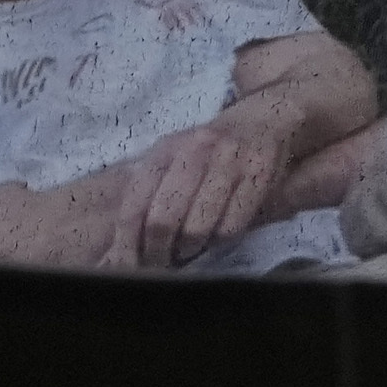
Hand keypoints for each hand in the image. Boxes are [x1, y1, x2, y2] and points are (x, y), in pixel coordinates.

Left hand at [117, 115, 284, 266]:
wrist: (262, 120)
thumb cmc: (209, 149)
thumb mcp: (174, 158)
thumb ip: (149, 193)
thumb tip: (123, 247)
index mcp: (166, 149)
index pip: (134, 205)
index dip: (127, 244)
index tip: (127, 266)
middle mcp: (195, 151)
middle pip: (163, 220)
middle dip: (158, 252)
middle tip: (161, 264)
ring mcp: (228, 162)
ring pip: (197, 228)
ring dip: (190, 249)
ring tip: (189, 249)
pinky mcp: (258, 175)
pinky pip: (231, 227)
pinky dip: (219, 241)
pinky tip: (216, 236)